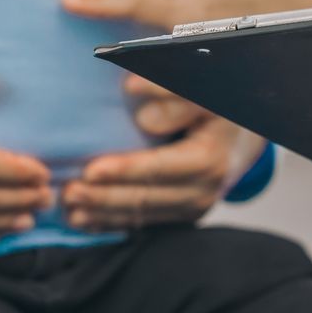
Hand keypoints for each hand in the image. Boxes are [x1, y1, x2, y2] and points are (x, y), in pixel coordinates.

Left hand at [65, 99, 262, 231]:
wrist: (243, 132)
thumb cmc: (216, 104)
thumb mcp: (203, 90)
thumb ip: (171, 93)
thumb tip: (136, 98)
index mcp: (209, 156)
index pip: (160, 168)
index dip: (123, 172)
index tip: (89, 171)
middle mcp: (204, 189)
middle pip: (147, 197)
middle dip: (104, 198)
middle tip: (68, 193)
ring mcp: (195, 205)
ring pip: (143, 215)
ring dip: (104, 214)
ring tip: (70, 211)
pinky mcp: (185, 213)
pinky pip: (146, 221)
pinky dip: (114, 222)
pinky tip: (86, 221)